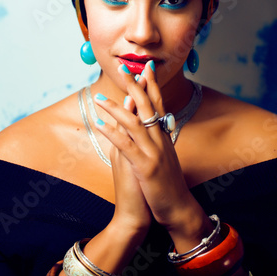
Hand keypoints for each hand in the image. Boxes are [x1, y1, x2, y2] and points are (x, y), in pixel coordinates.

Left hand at [94, 62, 206, 242]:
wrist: (178, 208)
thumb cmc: (167, 183)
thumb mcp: (163, 157)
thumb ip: (155, 139)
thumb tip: (147, 124)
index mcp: (164, 137)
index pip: (158, 104)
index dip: (151, 85)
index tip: (145, 67)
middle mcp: (160, 140)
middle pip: (147, 106)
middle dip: (135, 85)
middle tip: (124, 67)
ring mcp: (154, 153)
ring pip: (134, 123)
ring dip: (116, 107)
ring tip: (99, 97)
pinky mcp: (145, 167)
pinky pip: (126, 145)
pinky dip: (111, 132)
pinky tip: (98, 123)